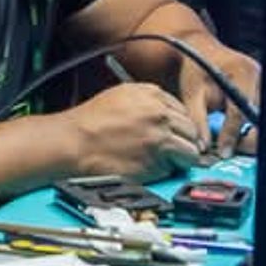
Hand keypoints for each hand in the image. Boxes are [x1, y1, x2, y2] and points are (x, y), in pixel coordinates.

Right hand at [62, 82, 203, 181]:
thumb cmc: (90, 122)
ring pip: (191, 151)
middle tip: (175, 151)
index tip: (176, 134)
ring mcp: (160, 138)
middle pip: (191, 130)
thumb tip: (167, 115)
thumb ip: (147, 102)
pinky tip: (151, 168)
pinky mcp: (157, 161)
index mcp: (152, 94)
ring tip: (166, 162)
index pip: (183, 110)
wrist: (73, 143)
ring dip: (182, 158)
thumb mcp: (121, 96)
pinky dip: (167, 171)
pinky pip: (174, 168)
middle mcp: (160, 114)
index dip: (179, 125)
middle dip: (185, 141)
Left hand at [173, 43, 261, 158]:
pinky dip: (256, 128)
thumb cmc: (196, 71)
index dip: (232, 134)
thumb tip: (202, 149)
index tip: (225, 153)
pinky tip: (244, 138)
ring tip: (238, 148)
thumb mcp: (191, 94)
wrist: (203, 50)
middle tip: (234, 154)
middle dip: (249, 138)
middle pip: (260, 116)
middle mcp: (260, 75)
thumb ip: (197, 121)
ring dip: (254, 135)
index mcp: (241, 72)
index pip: (240, 109)